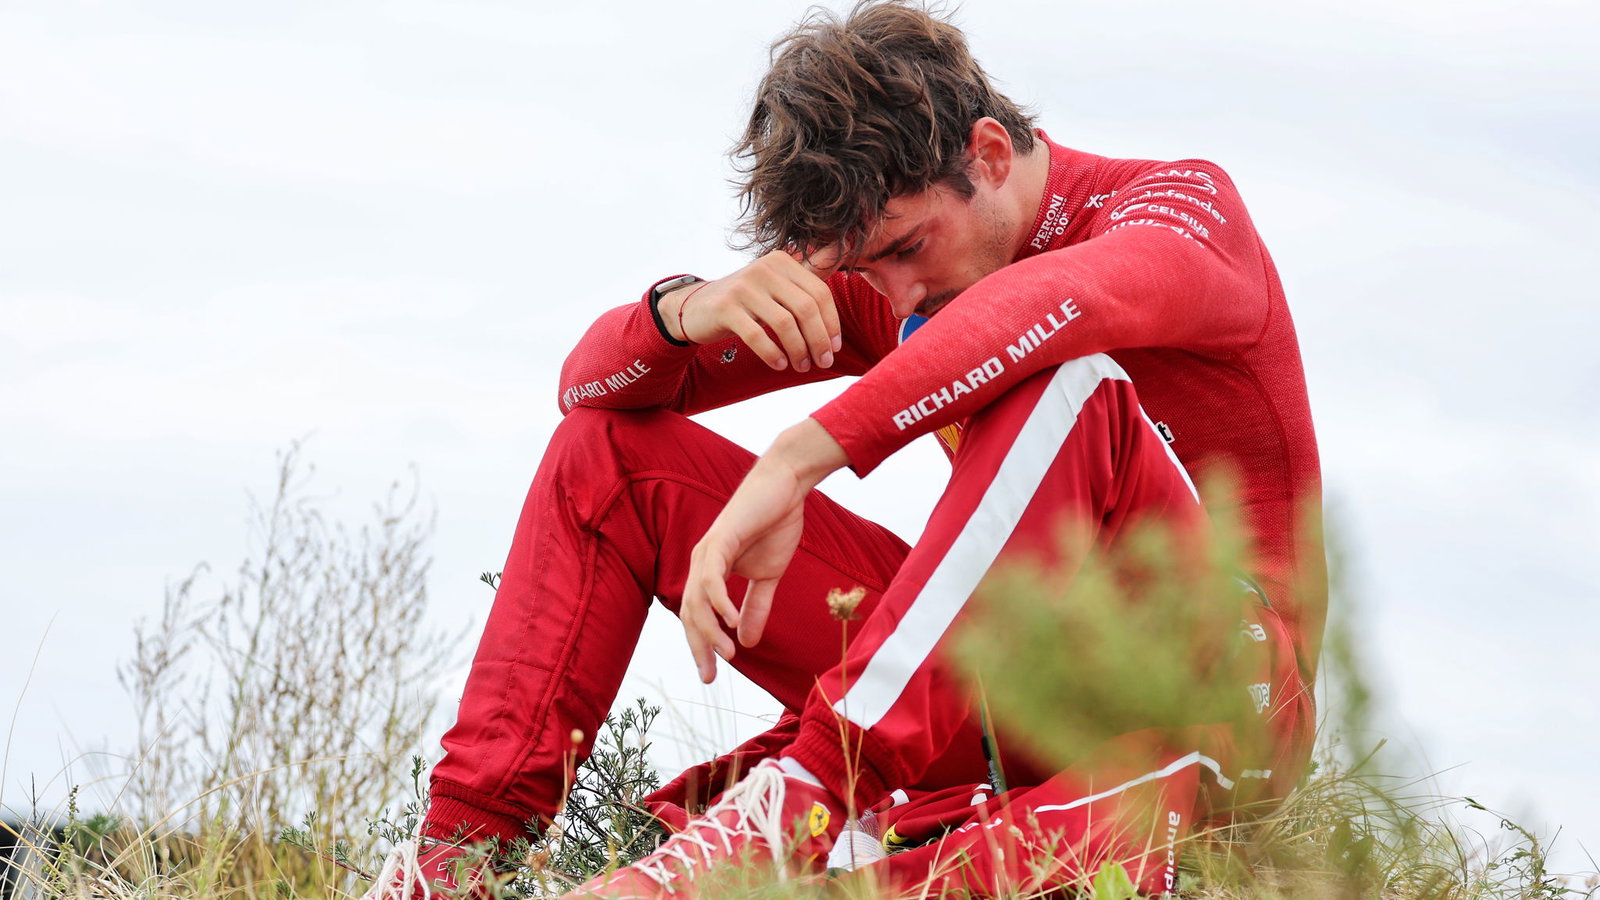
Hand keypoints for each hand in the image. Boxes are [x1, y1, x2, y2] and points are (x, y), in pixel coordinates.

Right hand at [661, 250, 841, 372]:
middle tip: (823, 362)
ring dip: (798, 350)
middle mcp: (764, 269)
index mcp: (782, 262)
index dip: (832, 323)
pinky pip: (756, 335)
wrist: (697, 308)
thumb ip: (805, 283)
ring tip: (801, 366)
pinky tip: (779, 365)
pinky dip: (772, 354)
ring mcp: (743, 287)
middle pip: (806, 308)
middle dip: (819, 340)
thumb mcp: (775, 287)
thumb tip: (840, 257)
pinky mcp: (725, 308)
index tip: (835, 348)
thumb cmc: (746, 303)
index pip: (820, 293)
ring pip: (784, 324)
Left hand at [680, 419, 848, 682]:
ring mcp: (707, 551)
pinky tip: (730, 622)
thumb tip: (746, 642)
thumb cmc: (775, 524)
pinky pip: (711, 579)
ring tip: (726, 655)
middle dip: (698, 647)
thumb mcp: (768, 576)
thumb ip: (756, 607)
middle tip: (710, 676)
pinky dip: (719, 603)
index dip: (702, 646)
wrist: (786, 486)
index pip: (698, 616)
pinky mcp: (719, 540)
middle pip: (690, 614)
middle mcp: (701, 562)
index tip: (713, 674)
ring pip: (697, 600)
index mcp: (710, 571)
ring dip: (710, 631)